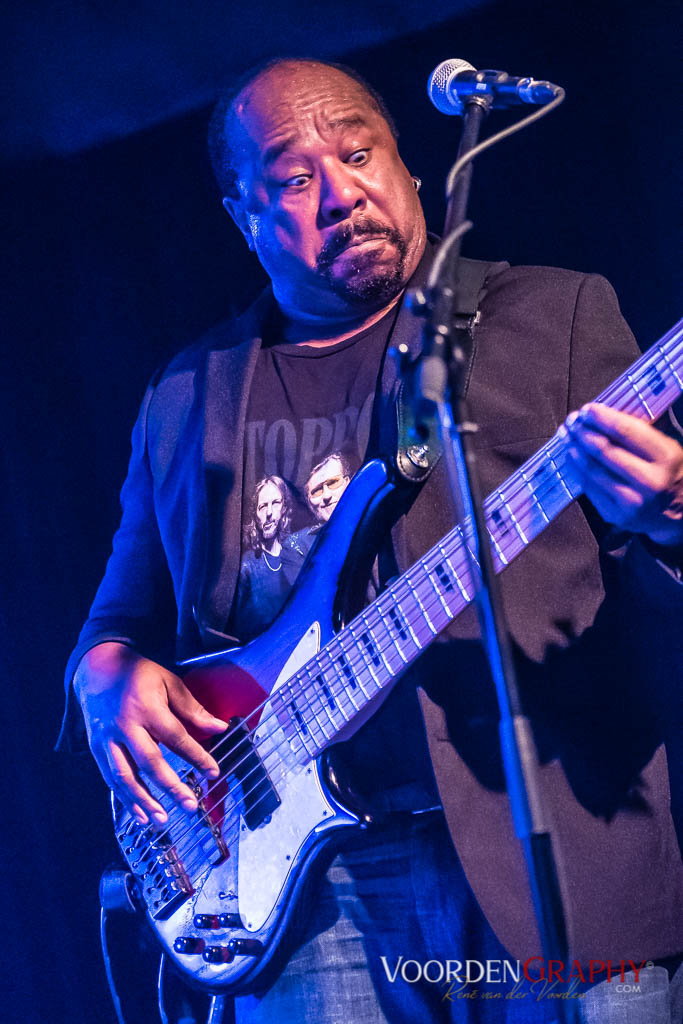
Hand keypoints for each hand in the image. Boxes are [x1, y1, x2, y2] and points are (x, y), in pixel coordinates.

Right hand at [74, 642, 227, 824]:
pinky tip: (139, 814)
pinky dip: (125, 799)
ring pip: (125, 776)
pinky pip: (110, 778)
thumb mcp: (169, 682)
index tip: (213, 772)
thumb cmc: (139, 675)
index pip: (176, 737)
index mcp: (147, 707)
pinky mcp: (96, 749)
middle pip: (149, 762)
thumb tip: (219, 727)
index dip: (196, 756)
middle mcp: (125, 726)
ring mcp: (107, 739)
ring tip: (162, 820)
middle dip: (170, 787)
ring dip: (144, 801)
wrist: (97, 668)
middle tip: (190, 806)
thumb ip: (192, 708)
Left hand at [561, 403, 682, 546]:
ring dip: (573, 448)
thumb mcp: (666, 449)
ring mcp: (632, 501)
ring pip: (592, 469)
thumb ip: (639, 433)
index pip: (626, 430)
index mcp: (666, 457)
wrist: (679, 515)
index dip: (601, 418)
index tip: (587, 409)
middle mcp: (650, 481)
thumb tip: (600, 415)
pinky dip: (576, 468)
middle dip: (582, 431)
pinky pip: (588, 487)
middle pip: (604, 450)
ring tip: (566, 435)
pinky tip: (571, 456)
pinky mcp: (616, 515)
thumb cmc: (668, 474)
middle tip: (572, 420)